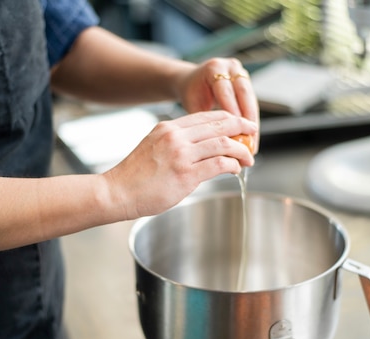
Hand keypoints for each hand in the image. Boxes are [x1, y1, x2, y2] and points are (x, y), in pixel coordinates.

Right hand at [103, 111, 257, 218]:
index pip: (206, 116)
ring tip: (248, 158)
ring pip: (223, 143)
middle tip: (253, 133)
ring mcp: (181, 154)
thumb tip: (199, 150)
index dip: (227, 118)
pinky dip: (233, 165)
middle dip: (241, 127)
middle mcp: (176, 136)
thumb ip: (175, 144)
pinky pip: (219, 164)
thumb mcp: (153, 148)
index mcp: (168, 128)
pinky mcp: (186, 174)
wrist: (116, 192)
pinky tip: (235, 169)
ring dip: (241, 150)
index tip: (239, 124)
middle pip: (218, 124)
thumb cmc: (133, 177)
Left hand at [177, 58, 259, 152]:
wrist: (191, 81)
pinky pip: (252, 103)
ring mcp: (240, 73)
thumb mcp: (193, 105)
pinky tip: (251, 136)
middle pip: (244, 94)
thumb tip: (214, 142)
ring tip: (252, 143)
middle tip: (250, 141)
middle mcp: (230, 67)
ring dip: (253, 123)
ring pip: (251, 100)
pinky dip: (251, 120)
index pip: (226, 92)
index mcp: (214, 68)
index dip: (233, 114)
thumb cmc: (191, 94)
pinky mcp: (247, 82)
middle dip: (248, 120)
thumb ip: (204, 119)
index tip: (237, 134)